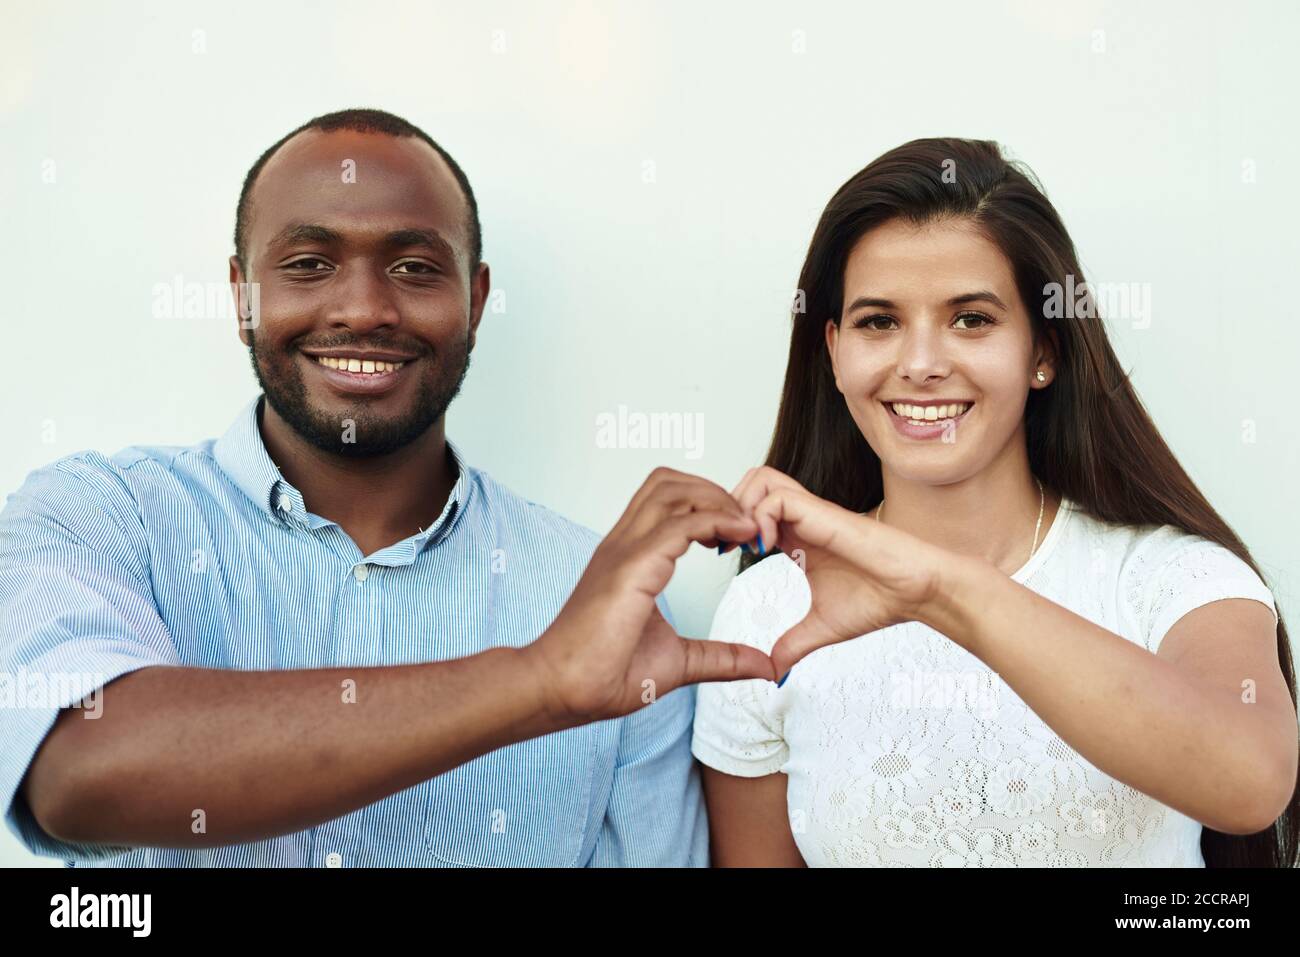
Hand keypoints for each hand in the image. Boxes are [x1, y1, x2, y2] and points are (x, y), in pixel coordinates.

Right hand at [527, 467, 777, 723]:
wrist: (563, 690)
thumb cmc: (603, 675)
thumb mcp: (680, 661)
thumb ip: (721, 657)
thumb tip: (762, 665)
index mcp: (629, 558)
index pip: (666, 501)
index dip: (708, 506)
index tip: (739, 537)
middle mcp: (624, 545)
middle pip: (669, 482)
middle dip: (714, 492)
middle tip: (745, 526)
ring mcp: (624, 551)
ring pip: (672, 490)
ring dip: (717, 500)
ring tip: (745, 529)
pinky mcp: (632, 567)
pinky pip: (680, 524)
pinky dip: (716, 520)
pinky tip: (741, 537)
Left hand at [730, 466, 954, 676]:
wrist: (915, 593)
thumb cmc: (878, 601)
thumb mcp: (821, 628)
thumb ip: (793, 644)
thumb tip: (774, 671)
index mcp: (796, 537)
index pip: (750, 509)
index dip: (728, 526)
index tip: (721, 555)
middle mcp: (801, 519)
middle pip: (750, 483)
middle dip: (726, 507)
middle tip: (724, 544)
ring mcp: (812, 513)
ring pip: (760, 478)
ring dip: (742, 508)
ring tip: (745, 545)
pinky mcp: (823, 513)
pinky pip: (776, 497)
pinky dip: (761, 518)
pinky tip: (765, 548)